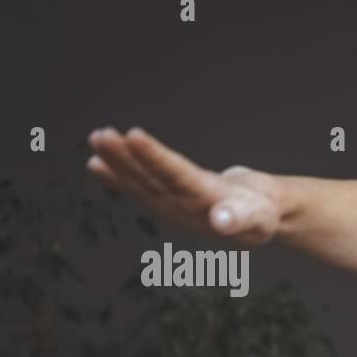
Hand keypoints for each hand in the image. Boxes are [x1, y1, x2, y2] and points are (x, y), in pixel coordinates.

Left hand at [86, 126, 281, 246]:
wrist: (256, 219)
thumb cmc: (260, 213)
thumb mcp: (259, 217)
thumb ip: (241, 218)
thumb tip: (222, 221)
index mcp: (206, 206)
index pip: (177, 177)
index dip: (155, 158)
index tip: (134, 136)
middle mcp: (182, 209)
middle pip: (151, 181)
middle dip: (126, 158)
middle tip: (102, 135)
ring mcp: (170, 208)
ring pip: (140, 182)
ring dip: (117, 162)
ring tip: (97, 138)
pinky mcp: (164, 203)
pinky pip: (137, 189)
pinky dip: (116, 177)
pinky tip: (96, 164)